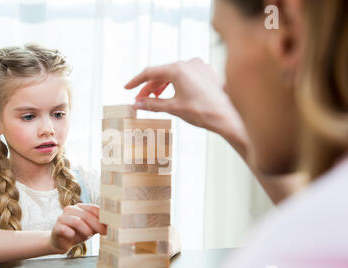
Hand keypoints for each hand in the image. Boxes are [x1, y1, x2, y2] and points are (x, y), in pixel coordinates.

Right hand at [50, 203, 106, 253]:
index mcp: (79, 207)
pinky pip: (66, 230)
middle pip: (87, 215)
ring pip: (77, 221)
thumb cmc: (78, 233)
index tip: (109, 226)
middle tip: (103, 233)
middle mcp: (70, 209)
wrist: (62, 243)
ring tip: (90, 235)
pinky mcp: (57, 227)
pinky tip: (73, 237)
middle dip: (97, 225)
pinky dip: (72, 234)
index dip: (102, 217)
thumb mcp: (91, 228)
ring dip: (86, 229)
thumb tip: (114, 224)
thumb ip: (99, 224)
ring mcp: (62, 218)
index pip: (93, 208)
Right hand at [124, 58, 248, 151]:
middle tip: (139, 100)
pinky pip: (184, 75)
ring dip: (161, 86)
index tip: (127, 88)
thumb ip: (152, 105)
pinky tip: (170, 94)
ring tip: (153, 99)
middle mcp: (188, 63)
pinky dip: (174, 84)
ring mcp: (198, 66)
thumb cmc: (203, 112)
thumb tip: (136, 105)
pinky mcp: (206, 72)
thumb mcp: (173, 108)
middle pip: (161, 73)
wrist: (228, 116)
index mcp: (178, 69)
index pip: (150, 72)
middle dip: (149, 87)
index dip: (136, 81)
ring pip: (173, 74)